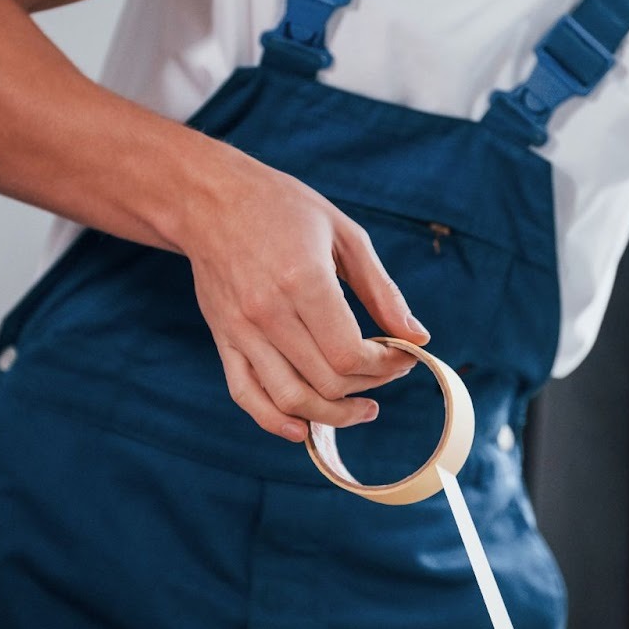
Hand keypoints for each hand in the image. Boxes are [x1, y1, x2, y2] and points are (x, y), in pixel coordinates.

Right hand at [180, 149, 428, 440]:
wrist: (209, 200)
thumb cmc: (282, 208)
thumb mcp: (344, 234)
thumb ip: (382, 291)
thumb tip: (418, 337)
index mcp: (302, 281)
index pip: (349, 353)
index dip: (385, 366)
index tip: (403, 356)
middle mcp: (268, 313)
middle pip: (327, 380)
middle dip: (369, 385)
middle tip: (387, 372)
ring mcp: (241, 331)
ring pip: (291, 398)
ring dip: (333, 415)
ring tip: (361, 410)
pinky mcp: (224, 340)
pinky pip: (247, 396)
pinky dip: (276, 421)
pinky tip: (304, 428)